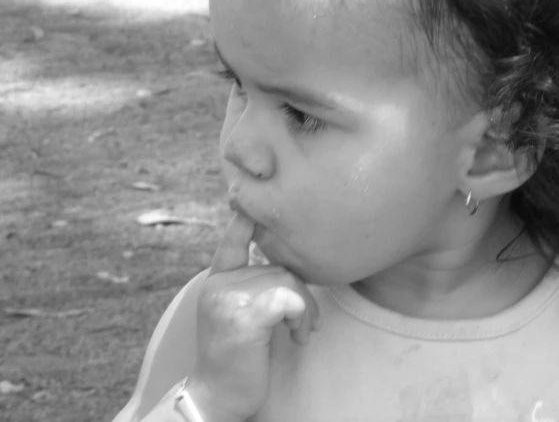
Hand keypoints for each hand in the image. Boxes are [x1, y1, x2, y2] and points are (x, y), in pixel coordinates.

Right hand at [185, 214, 320, 421]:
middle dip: (302, 293)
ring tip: (300, 332)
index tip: (246, 196)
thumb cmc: (237, 357)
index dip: (244, 218)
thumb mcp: (240, 313)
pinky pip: (287, 300)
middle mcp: (219, 283)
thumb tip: (290, 267)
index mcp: (218, 279)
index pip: (233, 240)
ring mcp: (228, 298)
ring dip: (305, 310)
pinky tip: (297, 335)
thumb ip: (255, 285)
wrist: (217, 398)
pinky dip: (301, 316)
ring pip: (289, 282)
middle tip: (306, 323)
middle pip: (281, 266)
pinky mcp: (243, 318)